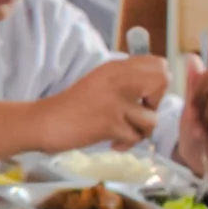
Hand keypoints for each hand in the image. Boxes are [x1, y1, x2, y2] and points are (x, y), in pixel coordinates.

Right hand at [44, 54, 168, 151]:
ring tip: (124, 132)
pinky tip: (113, 142)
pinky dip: (126, 144)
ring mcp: (115, 102)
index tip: (143, 95)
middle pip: (163, 81)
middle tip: (140, 111)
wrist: (45, 122)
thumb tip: (154, 90)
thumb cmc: (71, 105)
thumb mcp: (99, 81)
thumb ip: (124, 80)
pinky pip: (135, 137)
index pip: (158, 64)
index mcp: (116, 67)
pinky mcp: (110, 124)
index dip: (158, 82)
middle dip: (157, 102)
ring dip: (140, 130)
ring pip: (151, 118)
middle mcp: (118, 79)